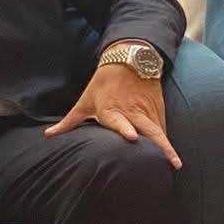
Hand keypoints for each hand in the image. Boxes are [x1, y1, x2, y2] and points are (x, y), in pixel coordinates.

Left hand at [47, 61, 180, 167]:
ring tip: (175, 164)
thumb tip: (49, 135)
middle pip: (149, 130)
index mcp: (112, 110)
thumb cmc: (104, 82)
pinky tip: (169, 154)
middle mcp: (132, 112)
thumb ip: (70, 121)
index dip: (124, 129)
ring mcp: (147, 110)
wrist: (129, 58)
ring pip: (159, 130)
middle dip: (160, 147)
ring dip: (166, 147)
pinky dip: (165, 139)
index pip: (119, 121)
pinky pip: (162, 126)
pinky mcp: (157, 108)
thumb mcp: (85, 100)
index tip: (132, 137)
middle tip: (169, 164)